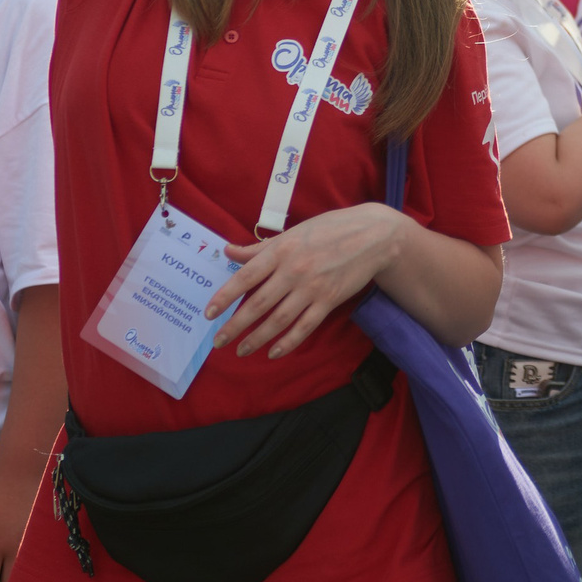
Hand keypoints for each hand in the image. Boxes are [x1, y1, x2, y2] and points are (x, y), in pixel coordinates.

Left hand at [211, 203, 411, 356]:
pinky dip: (288, 342)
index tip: (209, 313)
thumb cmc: (329, 229)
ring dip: (258, 338)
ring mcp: (312, 288)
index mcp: (281, 250)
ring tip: (241, 350)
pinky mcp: (329, 300)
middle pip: (258, 304)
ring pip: (279, 320)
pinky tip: (274, 352)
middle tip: (218, 342)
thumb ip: (259, 248)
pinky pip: (305, 326)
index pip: (245, 277)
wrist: (373, 235)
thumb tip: (228, 251)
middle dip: (235, 325)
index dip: (225, 297)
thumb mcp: (292, 233)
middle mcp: (294, 270)